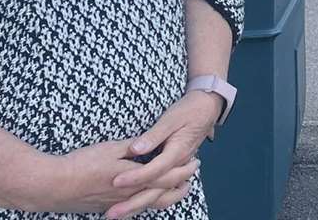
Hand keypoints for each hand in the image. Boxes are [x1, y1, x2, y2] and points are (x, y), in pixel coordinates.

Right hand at [19, 139, 192, 216]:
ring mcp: (119, 204)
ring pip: (150, 205)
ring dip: (168, 197)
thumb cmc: (81, 165)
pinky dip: (148, 203)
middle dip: (180, 185)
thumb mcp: (109, 148)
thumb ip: (131, 146)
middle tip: (191, 177)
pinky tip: (149, 199)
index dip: (182, 169)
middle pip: (163, 194)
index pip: (166, 176)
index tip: (194, 161)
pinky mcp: (108, 208)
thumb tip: (147, 143)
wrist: (53, 186)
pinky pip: (135, 209)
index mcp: (134, 178)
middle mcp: (130, 195)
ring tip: (178, 190)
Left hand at [107, 91, 223, 218]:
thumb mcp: (171, 118)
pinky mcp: (174, 170)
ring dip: (138, 206)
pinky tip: (133, 204)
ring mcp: (177, 170)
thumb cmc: (188, 111)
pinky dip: (148, 200)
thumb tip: (135, 149)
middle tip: (111, 214)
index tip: (115, 182)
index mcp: (176, 153)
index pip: (153, 171)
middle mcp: (177, 166)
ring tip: (118, 214)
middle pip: (155, 192)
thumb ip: (153, 136)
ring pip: (159, 196)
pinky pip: (162, 192)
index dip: (134, 177)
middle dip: (132, 204)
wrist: (207, 109)